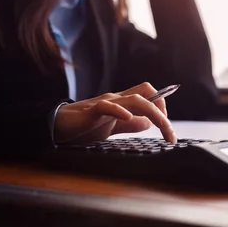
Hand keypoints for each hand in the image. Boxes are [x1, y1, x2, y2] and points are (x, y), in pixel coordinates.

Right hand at [53, 82, 175, 144]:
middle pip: (146, 93)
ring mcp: (105, 103)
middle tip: (170, 133)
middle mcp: (116, 99)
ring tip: (163, 127)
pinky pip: (107, 106)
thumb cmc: (84, 127)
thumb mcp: (112, 129)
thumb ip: (129, 126)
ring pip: (134, 99)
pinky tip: (128, 118)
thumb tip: (149, 124)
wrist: (57, 127)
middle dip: (163, 110)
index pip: (149, 95)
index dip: (162, 106)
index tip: (168, 128)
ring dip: (153, 112)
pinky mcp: (91, 111)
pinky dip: (120, 111)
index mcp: (122, 103)